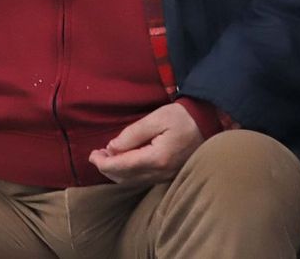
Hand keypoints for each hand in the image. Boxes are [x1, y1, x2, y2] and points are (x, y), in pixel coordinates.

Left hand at [88, 102, 204, 186]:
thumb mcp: (156, 118)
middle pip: (125, 178)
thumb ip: (133, 134)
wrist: (207, 123)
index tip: (92, 155)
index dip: (104, 163)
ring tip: (105, 158)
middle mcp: (160, 172)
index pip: (123, 166)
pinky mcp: (167, 175)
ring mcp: (165, 176)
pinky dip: (127, 174)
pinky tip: (122, 163)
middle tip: (95, 155)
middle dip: (107, 168)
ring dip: (116, 172)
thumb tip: (112, 148)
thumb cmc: (182, 117)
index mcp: (157, 158)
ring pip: (132, 181)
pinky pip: (141, 179)